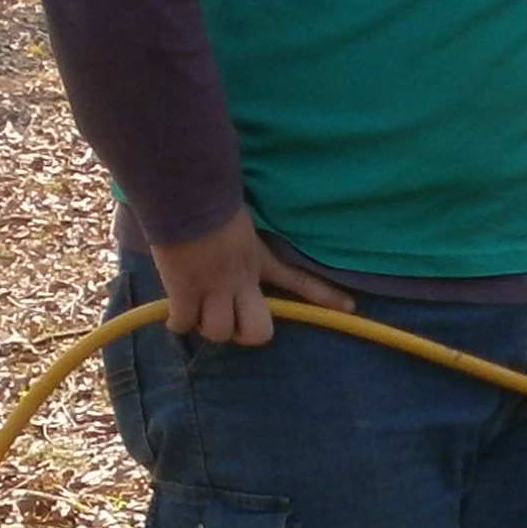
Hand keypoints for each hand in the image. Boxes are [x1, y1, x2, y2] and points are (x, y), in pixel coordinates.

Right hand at [149, 208, 352, 346]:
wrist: (187, 195)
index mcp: (258, 258)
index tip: (351, 307)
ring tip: (197, 308)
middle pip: (257, 331)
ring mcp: (213, 289)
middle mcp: (241, 280)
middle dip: (244, 332)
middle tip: (231, 320)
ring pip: (218, 332)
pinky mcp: (184, 291)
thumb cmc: (211, 195)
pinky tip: (175, 313)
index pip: (299, 278)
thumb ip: (246, 235)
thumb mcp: (241, 219)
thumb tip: (240, 234)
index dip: (324, 296)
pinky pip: (183, 324)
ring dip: (205, 324)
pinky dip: (178, 321)